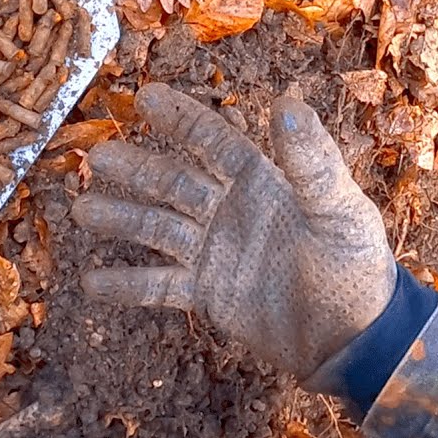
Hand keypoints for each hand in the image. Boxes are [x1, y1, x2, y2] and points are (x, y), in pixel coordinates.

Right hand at [71, 84, 395, 381]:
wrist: (354, 340)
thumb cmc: (355, 268)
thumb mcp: (339, 210)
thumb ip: (310, 161)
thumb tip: (288, 102)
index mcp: (261, 181)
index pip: (214, 141)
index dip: (181, 118)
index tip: (146, 96)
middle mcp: (229, 209)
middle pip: (172, 181)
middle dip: (134, 169)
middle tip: (96, 157)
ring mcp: (213, 251)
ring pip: (157, 228)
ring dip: (120, 218)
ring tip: (81, 212)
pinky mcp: (207, 292)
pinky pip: (159, 285)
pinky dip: (126, 284)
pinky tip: (92, 280)